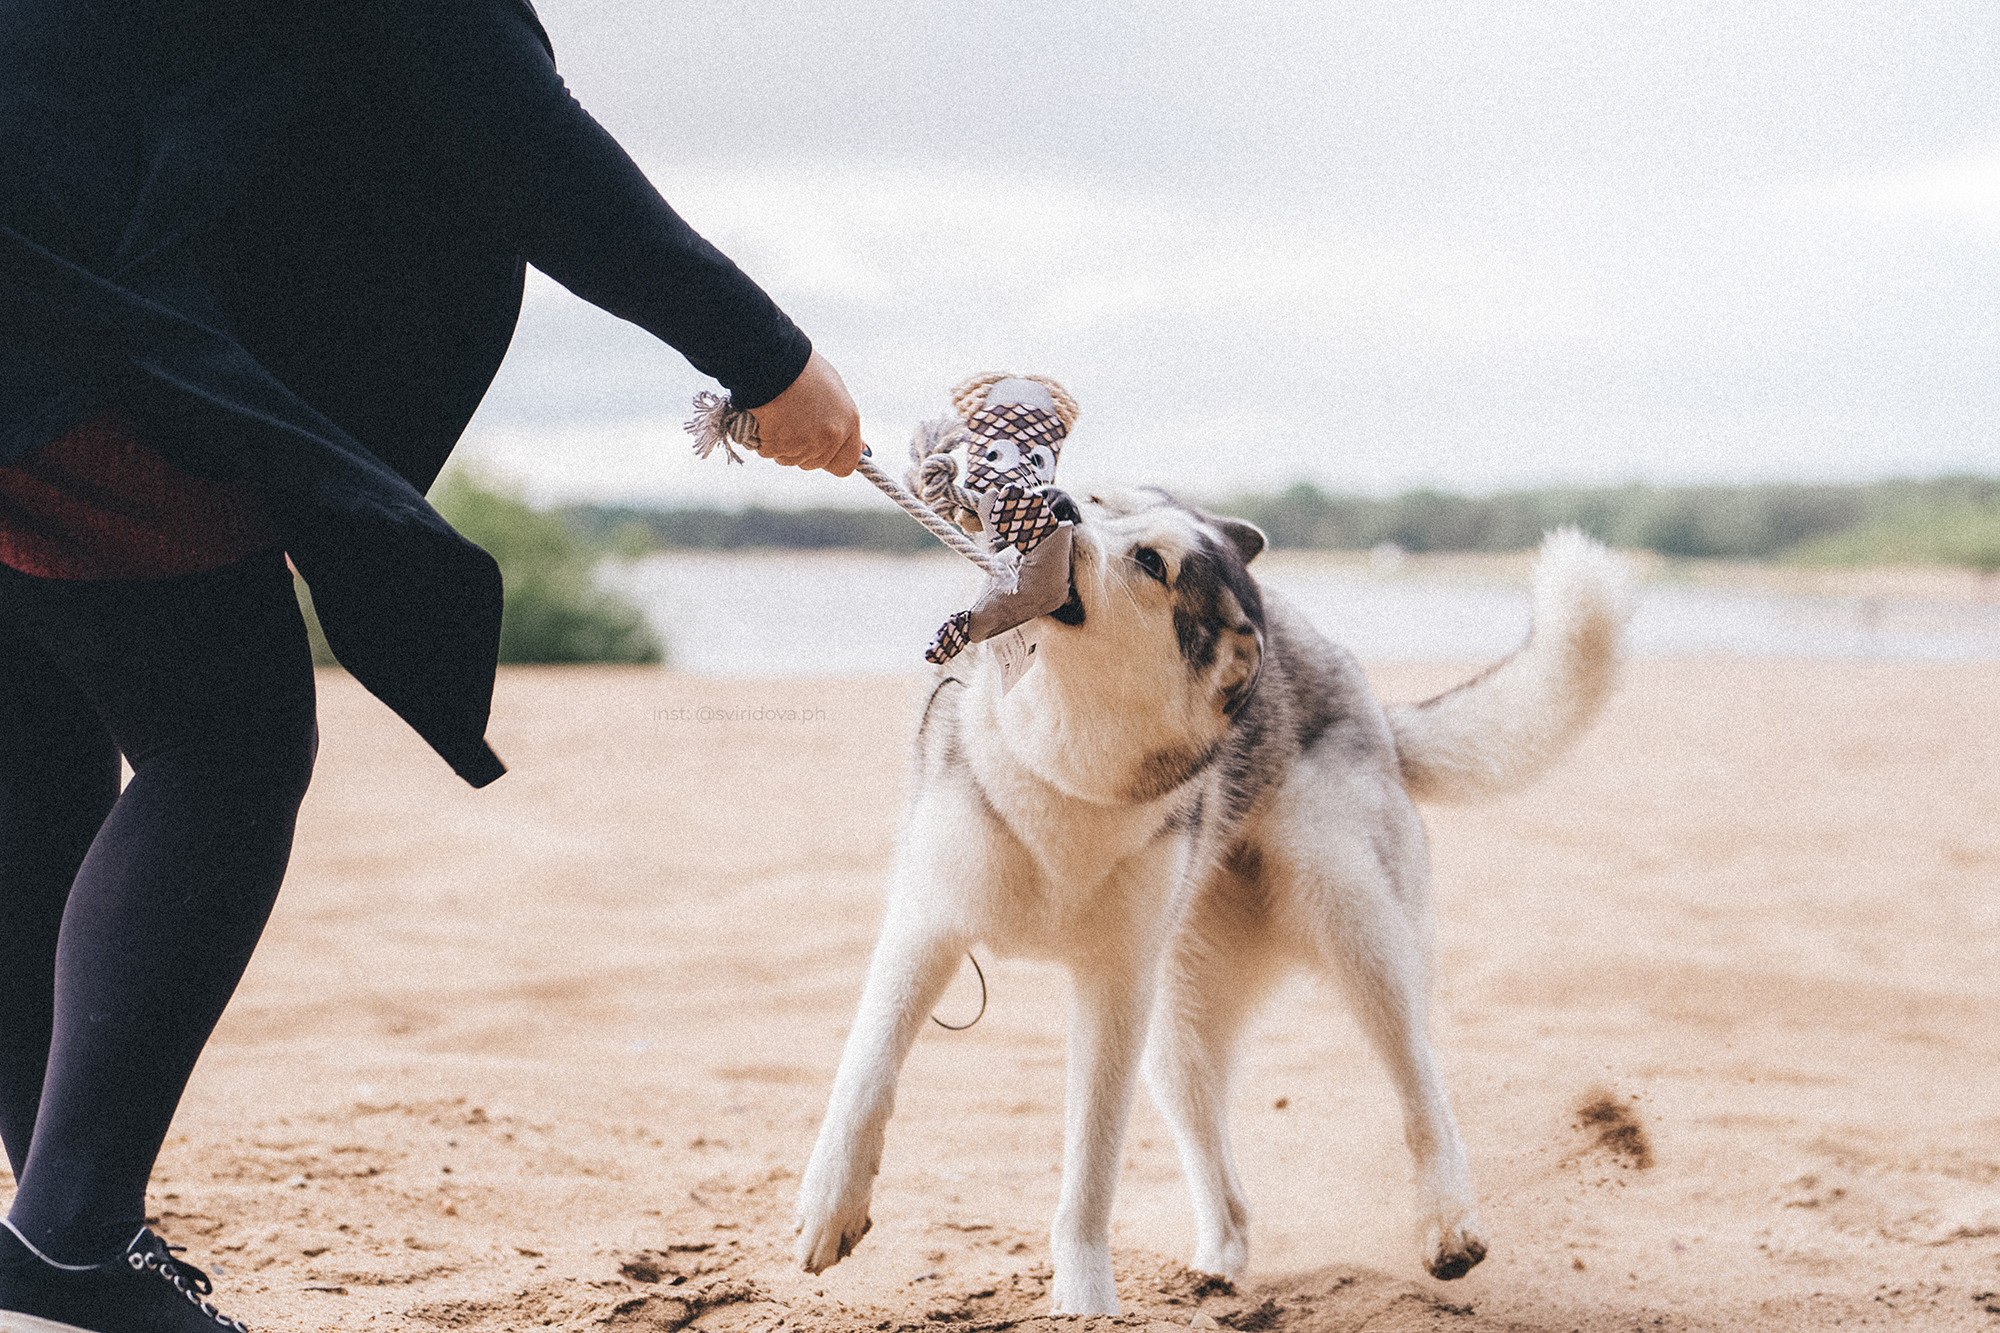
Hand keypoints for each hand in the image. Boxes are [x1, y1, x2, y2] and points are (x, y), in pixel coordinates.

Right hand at [746, 350, 864, 476]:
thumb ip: (845, 423)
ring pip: (789, 460)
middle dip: (804, 450)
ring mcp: (802, 444)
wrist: (772, 358)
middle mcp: (828, 438)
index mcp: (847, 423)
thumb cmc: (802, 369)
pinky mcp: (776, 445)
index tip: (823, 451)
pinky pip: (768, 451)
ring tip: (779, 415)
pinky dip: (763, 439)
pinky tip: (765, 417)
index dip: (833, 459)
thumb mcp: (834, 392)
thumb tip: (862, 450)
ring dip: (782, 445)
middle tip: (793, 422)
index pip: (846, 465)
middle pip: (815, 463)